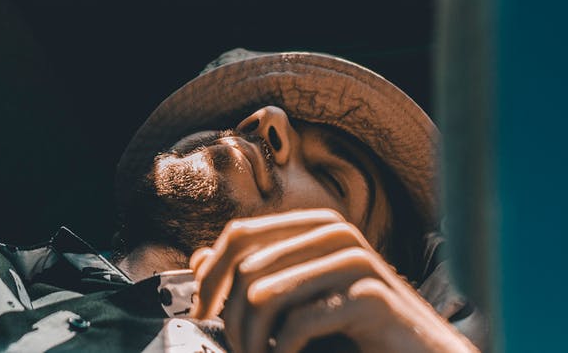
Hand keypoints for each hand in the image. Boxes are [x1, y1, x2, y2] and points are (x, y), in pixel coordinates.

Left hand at [189, 210, 477, 352]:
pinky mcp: (370, 296)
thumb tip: (197, 258)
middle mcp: (335, 231)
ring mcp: (355, 260)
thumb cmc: (359, 330)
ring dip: (251, 340)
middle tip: (234, 350)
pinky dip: (283, 352)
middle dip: (229, 316)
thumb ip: (256, 275)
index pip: (239, 235)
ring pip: (263, 294)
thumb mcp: (301, 298)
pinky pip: (298, 322)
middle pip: (246, 266)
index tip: (202, 316)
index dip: (212, 276)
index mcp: (316, 225)